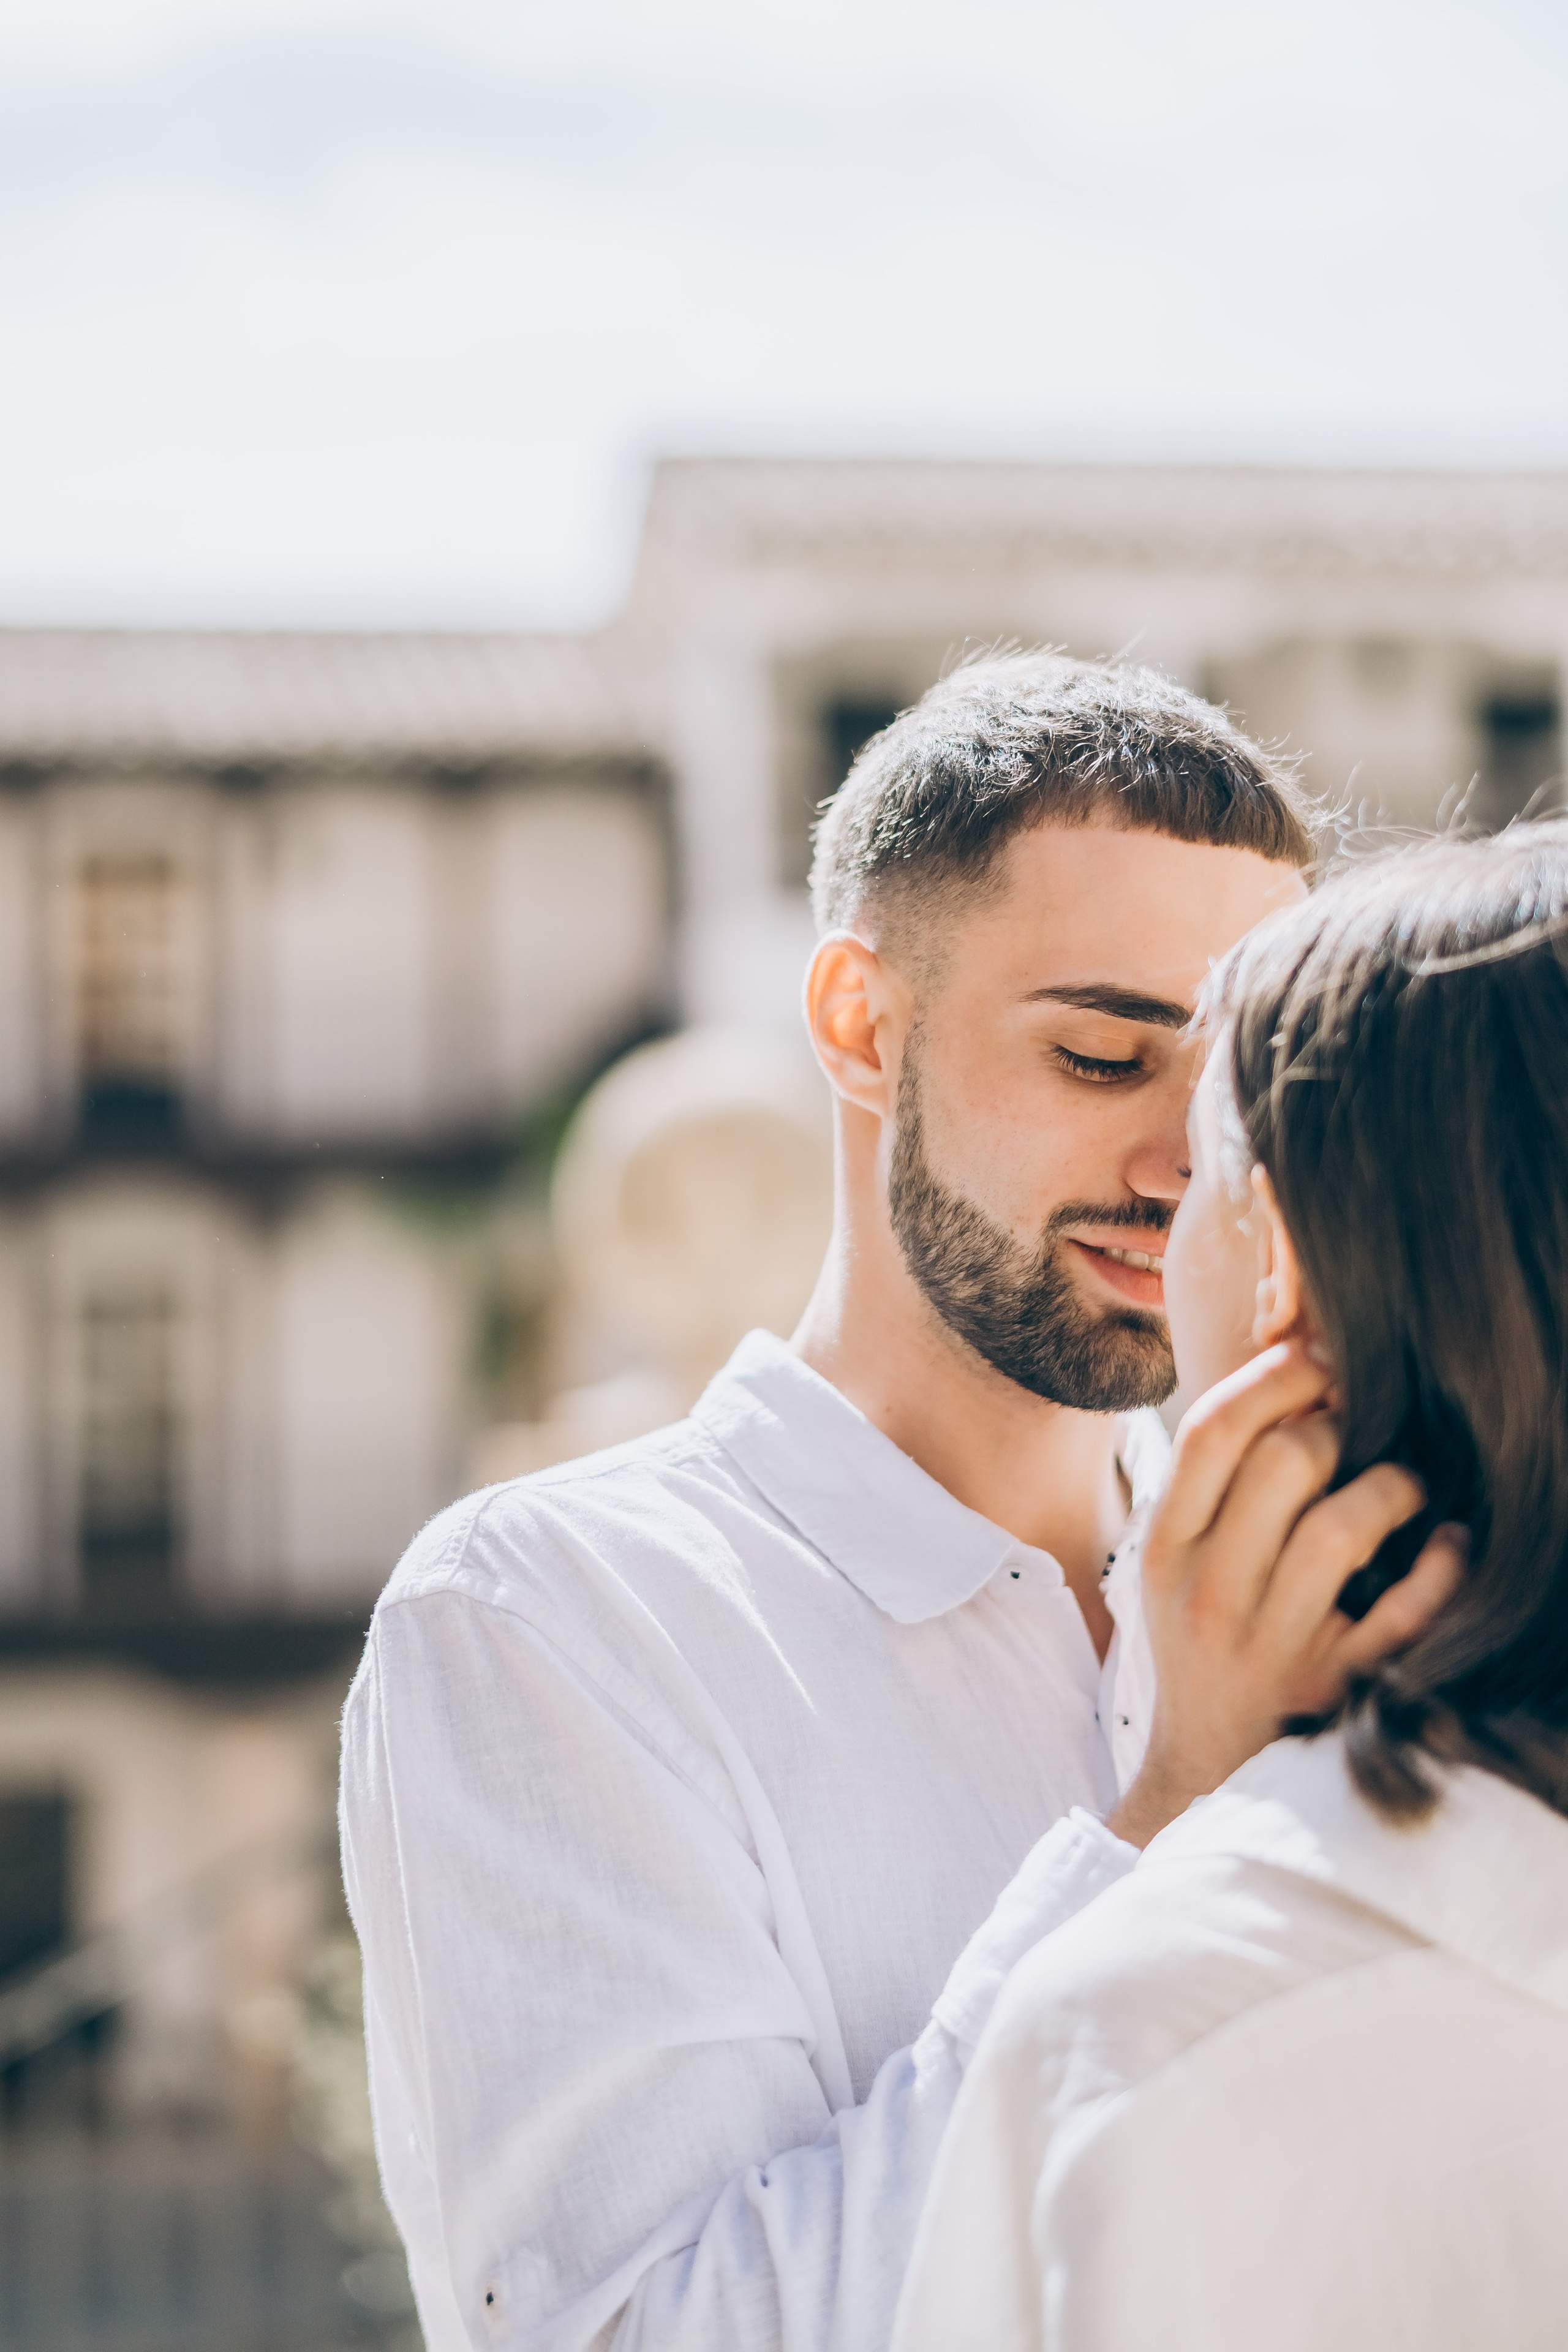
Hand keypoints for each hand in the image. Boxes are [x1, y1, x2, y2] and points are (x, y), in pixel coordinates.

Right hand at [1107, 1342, 1464, 1849]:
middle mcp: (1210, 1592)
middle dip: (1340, 1424)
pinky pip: (1403, 1611)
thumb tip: (1288, 1366)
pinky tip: (1451, 1544)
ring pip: (1342, 1526)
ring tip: (1404, 1486)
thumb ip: (1213, 1477)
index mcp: (1166, 1545)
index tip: (1319, 1358)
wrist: (1205, 1765)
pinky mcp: (1333, 1689)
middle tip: (1363, 1425)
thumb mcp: (1175, 1555)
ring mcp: (1272, 1645)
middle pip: (1284, 1461)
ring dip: (1393, 1487)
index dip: (1277, 1375)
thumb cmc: (1202, 1633)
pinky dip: (1441, 1567)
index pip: (1213, 1429)